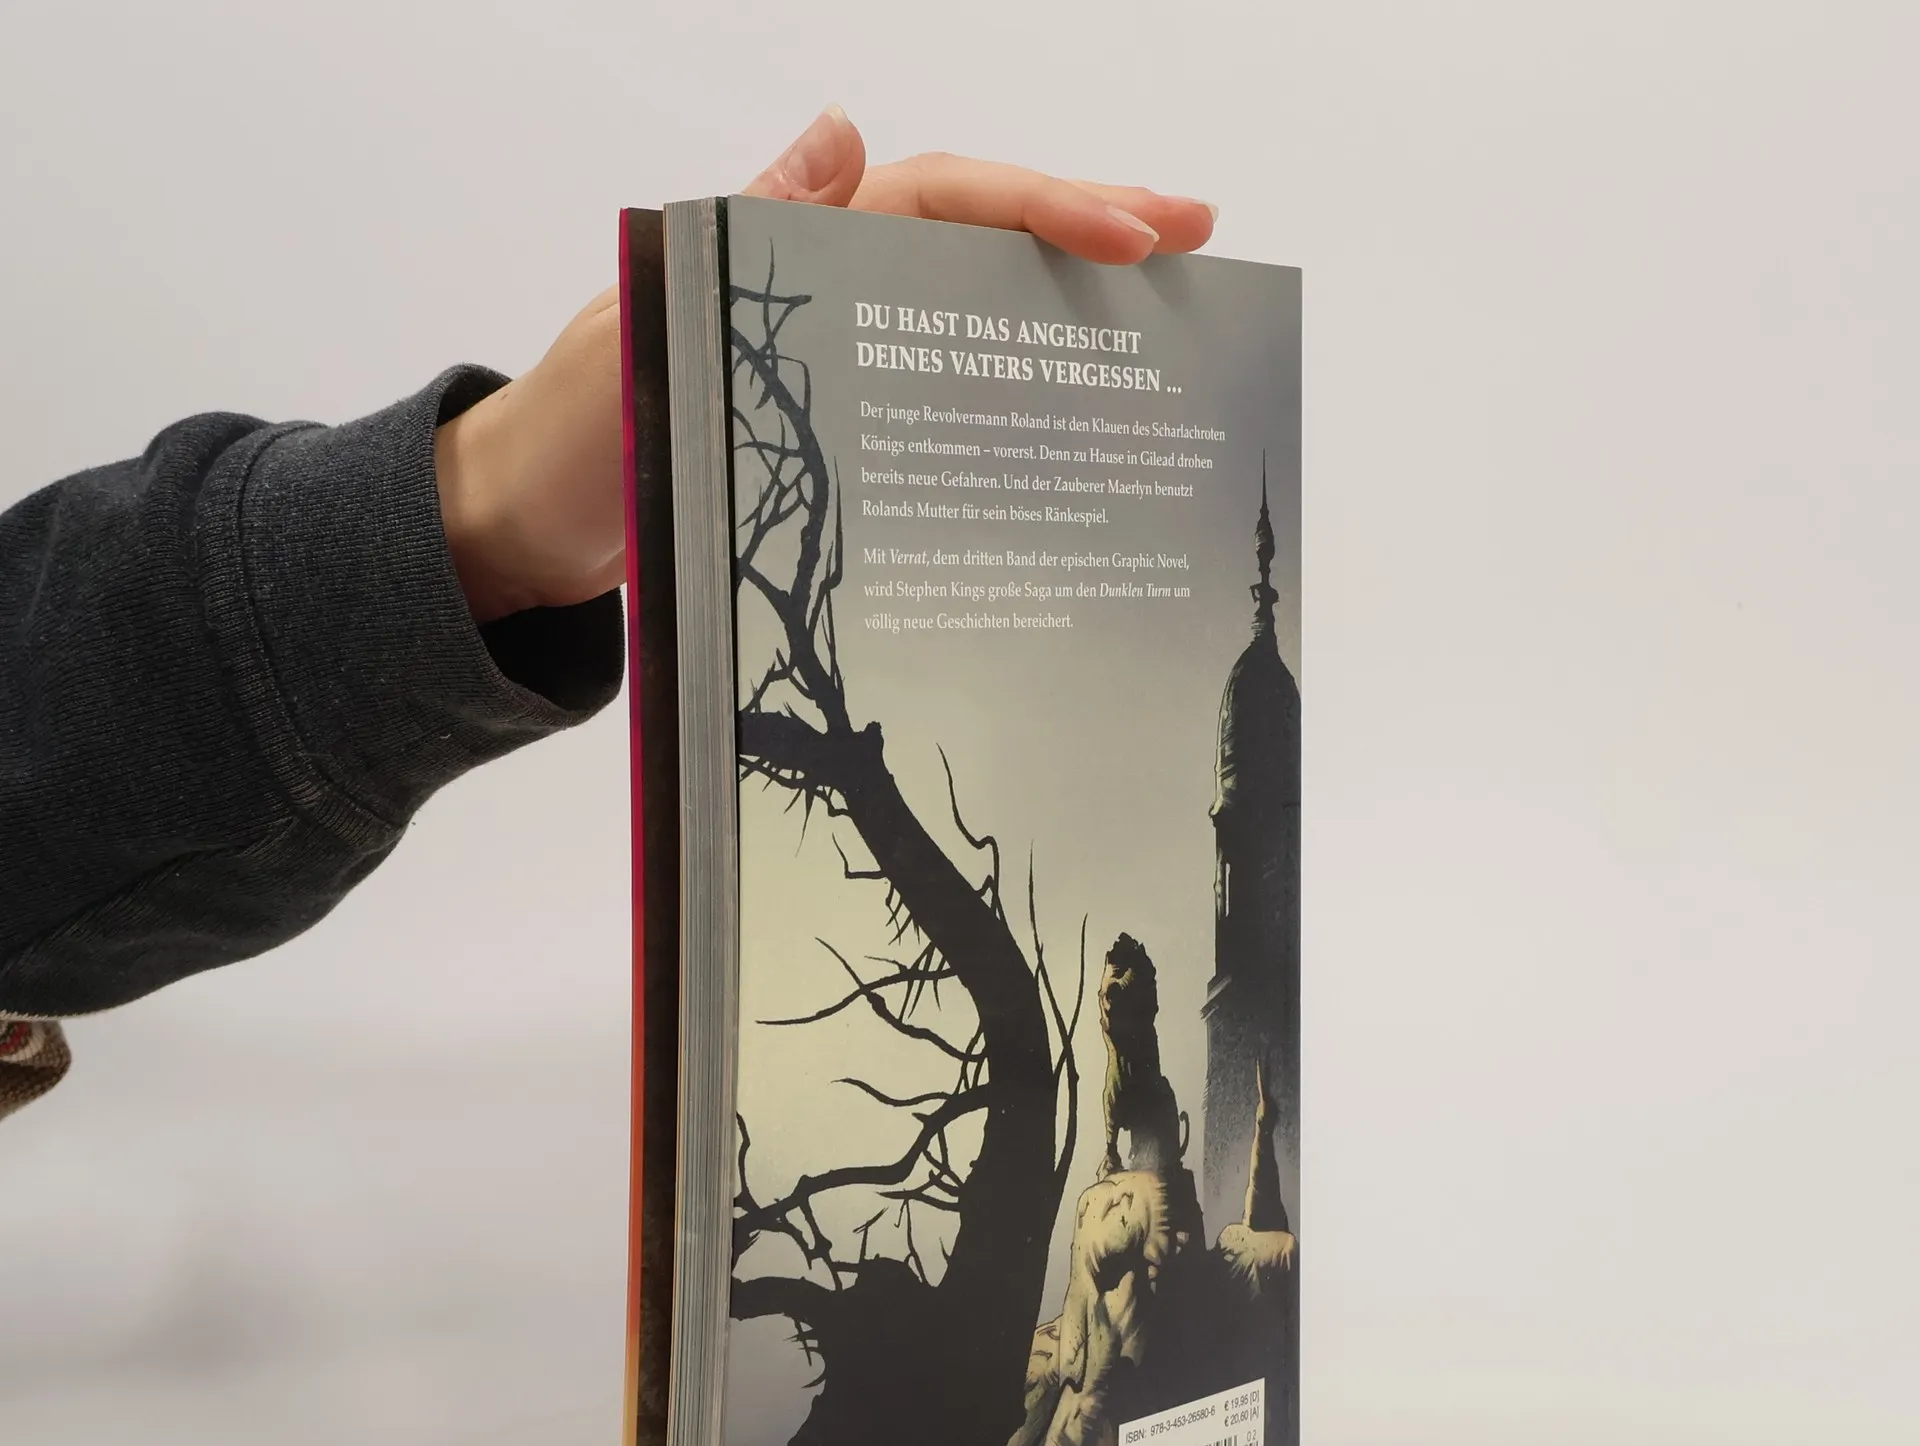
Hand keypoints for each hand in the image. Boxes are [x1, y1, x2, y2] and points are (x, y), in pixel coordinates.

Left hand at [436, 108, 1216, 626]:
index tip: (1138, 236)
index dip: (1042, 208)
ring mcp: (836, 353)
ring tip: (1166, 316)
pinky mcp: (836, 424)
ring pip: (971, 307)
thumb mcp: (643, 327)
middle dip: (1089, 225)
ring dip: (1065, 305)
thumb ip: (741, 233)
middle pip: (977, 235)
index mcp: (790, 245)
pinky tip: (1070, 413)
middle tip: (1200, 234)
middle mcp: (825, 286)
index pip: (940, 197)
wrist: (525, 534)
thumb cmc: (571, 439)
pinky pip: (939, 386)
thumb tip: (840, 130)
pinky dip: (1010, 388)